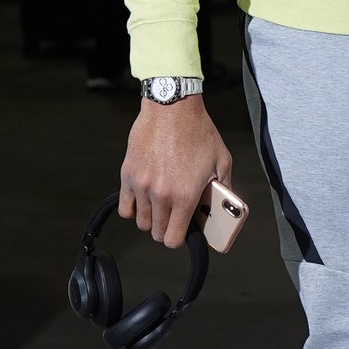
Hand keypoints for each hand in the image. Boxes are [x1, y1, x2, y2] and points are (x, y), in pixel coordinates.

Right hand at [119, 95, 233, 248]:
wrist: (172, 108)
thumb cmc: (199, 133)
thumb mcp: (221, 161)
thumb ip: (224, 190)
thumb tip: (223, 211)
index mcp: (186, 195)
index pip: (173, 238)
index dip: (179, 240)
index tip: (183, 234)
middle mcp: (161, 194)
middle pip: (156, 233)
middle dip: (167, 230)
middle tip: (175, 218)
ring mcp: (141, 185)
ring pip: (141, 222)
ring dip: (151, 220)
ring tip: (161, 207)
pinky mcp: (128, 175)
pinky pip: (125, 207)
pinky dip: (134, 209)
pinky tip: (144, 200)